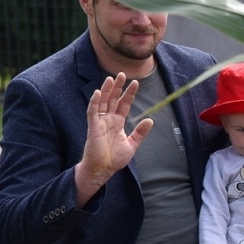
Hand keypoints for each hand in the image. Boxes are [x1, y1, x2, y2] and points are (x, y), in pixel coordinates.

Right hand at [76, 73, 152, 205]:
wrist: (103, 169)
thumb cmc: (114, 159)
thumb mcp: (132, 144)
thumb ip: (140, 132)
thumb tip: (150, 120)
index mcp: (117, 123)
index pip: (124, 104)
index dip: (129, 93)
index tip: (135, 83)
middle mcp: (108, 120)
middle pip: (113, 99)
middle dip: (118, 87)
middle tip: (122, 74)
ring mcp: (100, 122)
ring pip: (102, 102)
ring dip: (106, 90)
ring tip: (111, 78)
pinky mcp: (92, 127)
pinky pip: (92, 112)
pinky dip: (95, 102)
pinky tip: (98, 92)